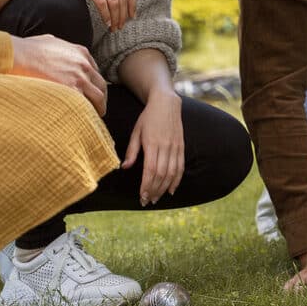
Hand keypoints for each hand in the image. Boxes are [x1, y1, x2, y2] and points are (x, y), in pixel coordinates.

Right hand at [10, 34, 106, 114]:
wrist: (18, 55)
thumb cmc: (27, 49)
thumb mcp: (49, 41)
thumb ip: (59, 46)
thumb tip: (54, 48)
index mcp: (81, 53)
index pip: (95, 72)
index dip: (93, 83)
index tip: (90, 91)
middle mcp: (85, 65)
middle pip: (101, 85)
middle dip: (101, 96)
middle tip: (98, 107)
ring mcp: (80, 77)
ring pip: (99, 97)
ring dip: (99, 107)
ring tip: (94, 116)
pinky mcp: (72, 89)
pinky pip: (87, 105)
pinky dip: (88, 112)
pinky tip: (84, 119)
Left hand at [121, 89, 182, 205]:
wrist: (167, 103)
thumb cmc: (148, 117)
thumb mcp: (136, 131)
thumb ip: (132, 150)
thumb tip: (125, 167)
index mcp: (152, 143)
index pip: (150, 170)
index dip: (147, 186)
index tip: (142, 197)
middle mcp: (166, 147)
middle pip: (161, 174)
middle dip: (154, 190)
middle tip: (147, 201)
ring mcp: (175, 147)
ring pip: (172, 173)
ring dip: (164, 188)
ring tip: (157, 198)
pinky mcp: (181, 147)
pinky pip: (180, 166)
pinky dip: (177, 180)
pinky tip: (172, 189)